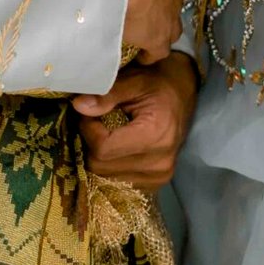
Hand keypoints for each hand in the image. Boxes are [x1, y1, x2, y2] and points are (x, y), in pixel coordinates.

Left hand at [74, 50, 197, 186]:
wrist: (184, 94)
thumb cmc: (160, 83)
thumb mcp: (135, 80)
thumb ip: (107, 94)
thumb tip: (79, 106)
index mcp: (155, 135)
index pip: (103, 149)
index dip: (88, 130)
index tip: (89, 113)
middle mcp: (158, 163)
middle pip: (101, 165)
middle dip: (90, 142)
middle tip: (96, 121)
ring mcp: (158, 177)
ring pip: (105, 176)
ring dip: (98, 155)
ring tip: (106, 133)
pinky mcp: (155, 184)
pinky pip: (118, 181)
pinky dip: (110, 165)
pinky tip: (116, 148)